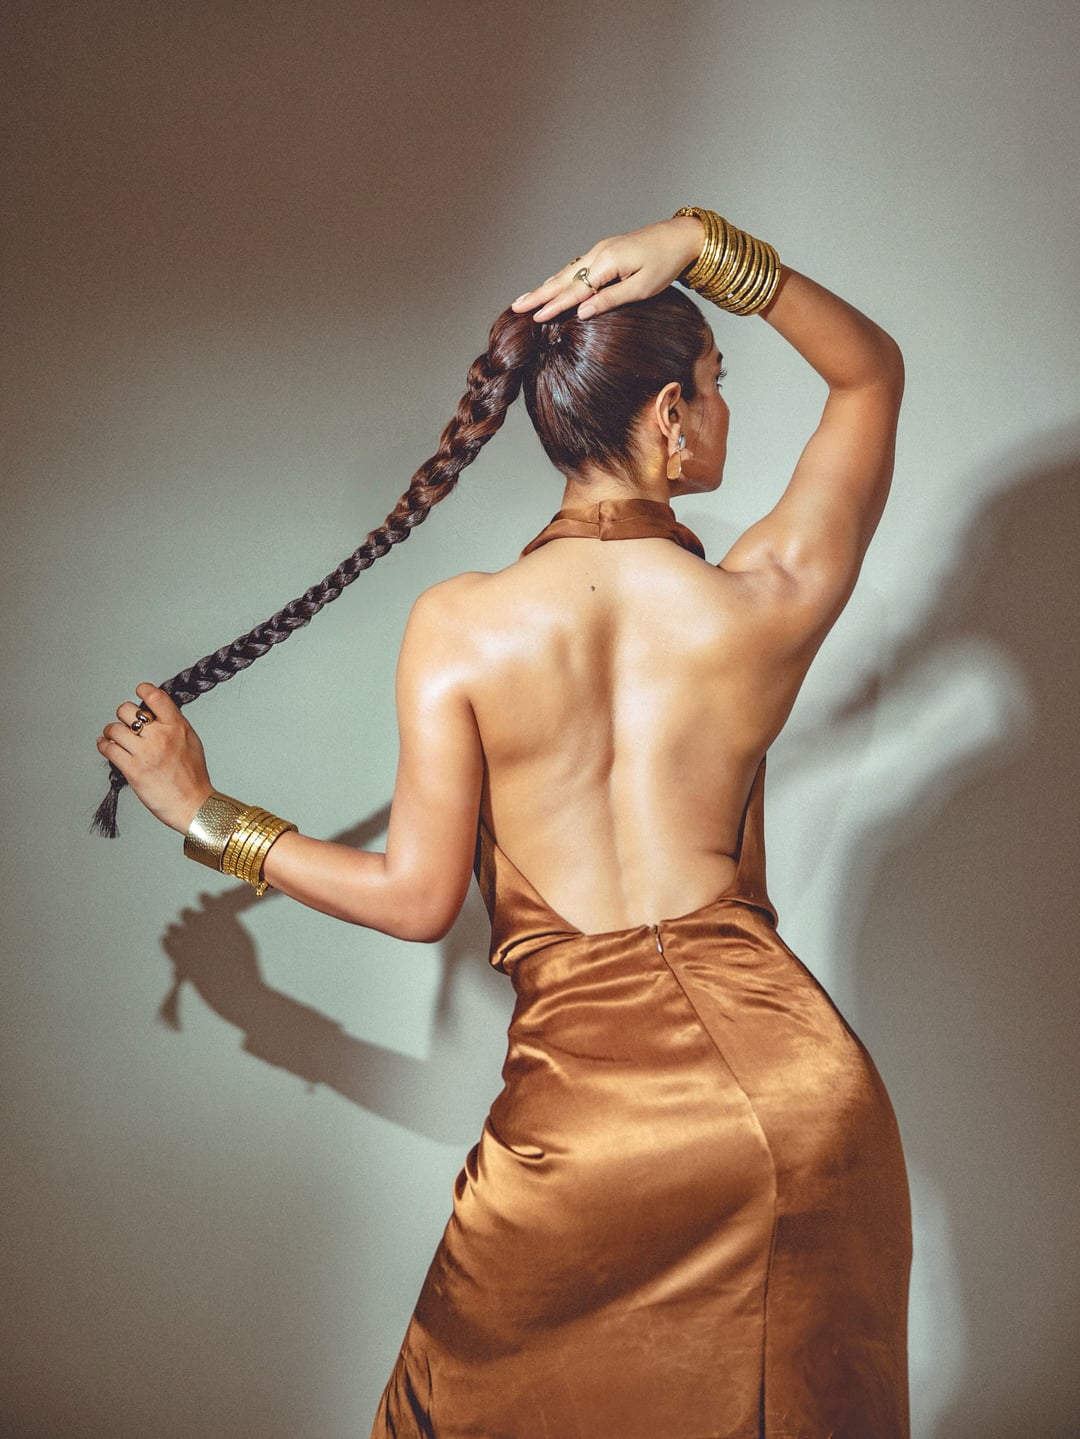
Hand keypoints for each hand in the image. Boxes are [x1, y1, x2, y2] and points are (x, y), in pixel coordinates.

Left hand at [97, 683, 213, 832]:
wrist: (193, 804)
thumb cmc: (193, 777)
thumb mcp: (191, 741)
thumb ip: (174, 724)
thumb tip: (155, 712)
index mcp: (177, 727)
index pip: (156, 697)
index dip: (144, 690)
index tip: (139, 691)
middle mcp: (160, 736)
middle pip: (127, 710)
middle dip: (123, 715)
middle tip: (126, 724)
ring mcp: (145, 753)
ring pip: (114, 728)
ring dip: (111, 732)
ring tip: (114, 738)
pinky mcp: (133, 770)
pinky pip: (108, 749)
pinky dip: (104, 745)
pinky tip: (107, 746)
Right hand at [512, 215, 703, 322]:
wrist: (680, 236)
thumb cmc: (665, 264)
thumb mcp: (641, 288)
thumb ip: (610, 300)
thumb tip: (583, 313)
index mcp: (607, 263)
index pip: (574, 291)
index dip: (554, 306)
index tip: (535, 318)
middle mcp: (598, 253)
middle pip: (562, 279)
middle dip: (539, 294)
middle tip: (517, 306)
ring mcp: (600, 250)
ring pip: (567, 272)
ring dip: (545, 286)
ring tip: (527, 298)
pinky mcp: (605, 251)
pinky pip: (576, 267)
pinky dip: (560, 278)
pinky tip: (551, 283)